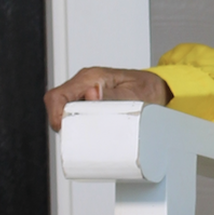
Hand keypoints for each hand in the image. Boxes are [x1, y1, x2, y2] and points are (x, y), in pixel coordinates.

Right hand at [44, 66, 172, 130]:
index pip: (58, 95)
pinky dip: (79, 124)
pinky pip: (75, 112)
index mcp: (92, 77)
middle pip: (58, 104)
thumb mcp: (135, 94)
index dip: (55, 115)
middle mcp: (85, 82)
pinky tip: (90, 133)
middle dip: (64, 123)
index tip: (64, 130)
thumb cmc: (148, 89)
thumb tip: (92, 95)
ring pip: (65, 110)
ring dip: (72, 125)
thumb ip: (113, 95)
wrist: (158, 88)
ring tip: (88, 136)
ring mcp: (85, 91)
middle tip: (81, 137)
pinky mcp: (89, 100)